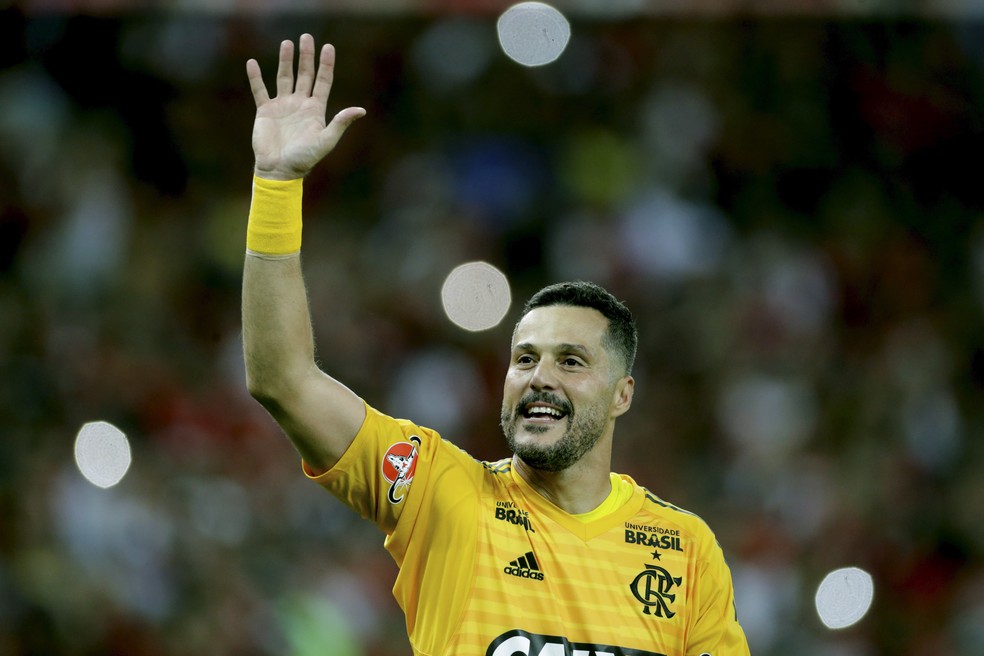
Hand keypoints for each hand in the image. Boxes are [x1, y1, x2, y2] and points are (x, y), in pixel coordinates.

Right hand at [247, 34, 365, 179]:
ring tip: (287, 43)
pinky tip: (252, 63)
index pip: (323, 81)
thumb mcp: (326, 141)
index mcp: (315, 110)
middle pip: (304, 74)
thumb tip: (361, 110)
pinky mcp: (265, 111)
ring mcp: (282, 106)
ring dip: (285, 61)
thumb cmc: (305, 159)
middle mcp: (300, 104)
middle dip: (306, 56)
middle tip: (307, 37)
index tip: (328, 47)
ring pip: (284, 77)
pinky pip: (260, 90)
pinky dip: (256, 77)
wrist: (280, 170)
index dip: (326, 65)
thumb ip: (340, 123)